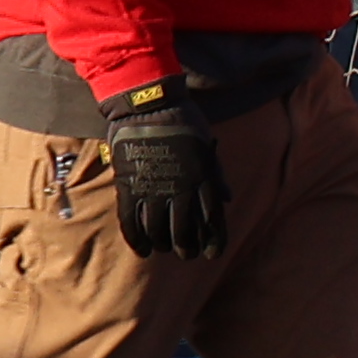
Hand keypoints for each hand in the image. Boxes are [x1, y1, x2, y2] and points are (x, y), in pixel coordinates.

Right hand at [104, 89, 231, 257]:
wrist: (150, 103)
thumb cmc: (184, 120)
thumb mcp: (207, 144)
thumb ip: (216, 173)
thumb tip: (227, 199)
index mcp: (202, 176)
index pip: (212, 217)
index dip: (214, 239)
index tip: (214, 254)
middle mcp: (180, 187)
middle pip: (185, 230)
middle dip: (188, 247)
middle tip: (188, 254)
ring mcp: (153, 188)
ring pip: (158, 230)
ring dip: (163, 244)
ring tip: (165, 249)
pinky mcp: (129, 186)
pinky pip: (131, 221)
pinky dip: (137, 240)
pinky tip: (143, 250)